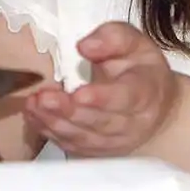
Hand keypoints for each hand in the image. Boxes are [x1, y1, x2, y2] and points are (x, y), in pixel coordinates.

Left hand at [23, 22, 180, 157]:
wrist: (155, 105)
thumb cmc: (141, 71)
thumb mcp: (135, 43)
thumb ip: (113, 38)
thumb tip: (86, 46)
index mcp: (145, 91)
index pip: (126, 97)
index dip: (102, 98)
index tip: (79, 93)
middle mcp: (133, 123)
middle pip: (100, 122)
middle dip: (69, 111)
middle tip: (44, 97)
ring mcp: (115, 142)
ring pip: (84, 138)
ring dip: (55, 122)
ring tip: (34, 104)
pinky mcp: (98, 152)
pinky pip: (73, 147)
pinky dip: (51, 133)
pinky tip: (36, 116)